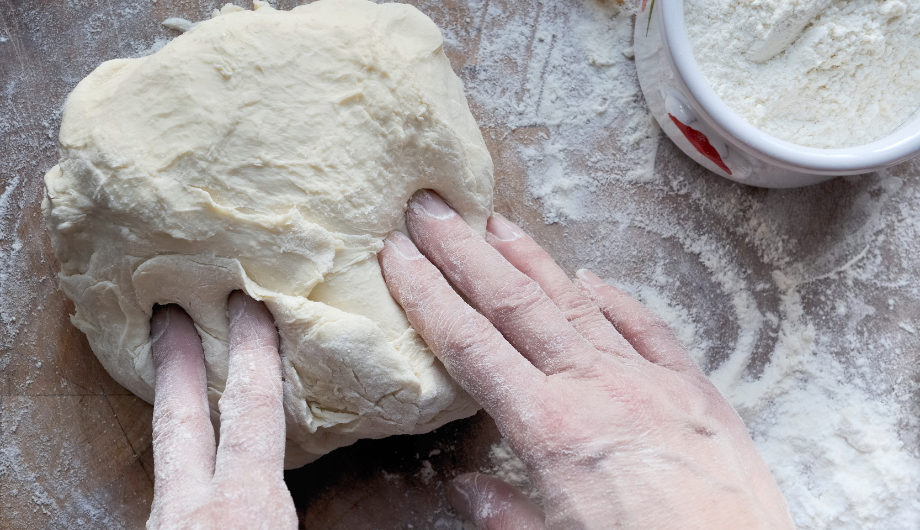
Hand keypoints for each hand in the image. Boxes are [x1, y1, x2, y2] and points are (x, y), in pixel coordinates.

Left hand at [147, 292, 296, 529]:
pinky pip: (166, 494)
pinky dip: (178, 468)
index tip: (247, 304)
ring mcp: (162, 528)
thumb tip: (302, 493)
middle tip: (168, 315)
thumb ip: (298, 509)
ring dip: (172, 417)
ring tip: (174, 385)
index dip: (252, 351)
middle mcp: (191, 510)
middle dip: (176, 362)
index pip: (251, 410)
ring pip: (164, 461)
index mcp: (242, 506)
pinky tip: (188, 470)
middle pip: (178, 420)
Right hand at [378, 190, 793, 529]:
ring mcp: (647, 380)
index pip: (470, 344)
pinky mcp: (693, 388)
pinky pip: (646, 327)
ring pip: (575, 301)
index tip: (400, 256)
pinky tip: (591, 278)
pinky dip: (614, 299)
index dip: (428, 294)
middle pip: (514, 303)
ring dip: (530, 259)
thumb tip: (468, 486)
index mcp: (550, 429)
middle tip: (432, 211)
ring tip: (497, 224)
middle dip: (465, 252)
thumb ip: (504, 514)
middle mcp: (594, 388)